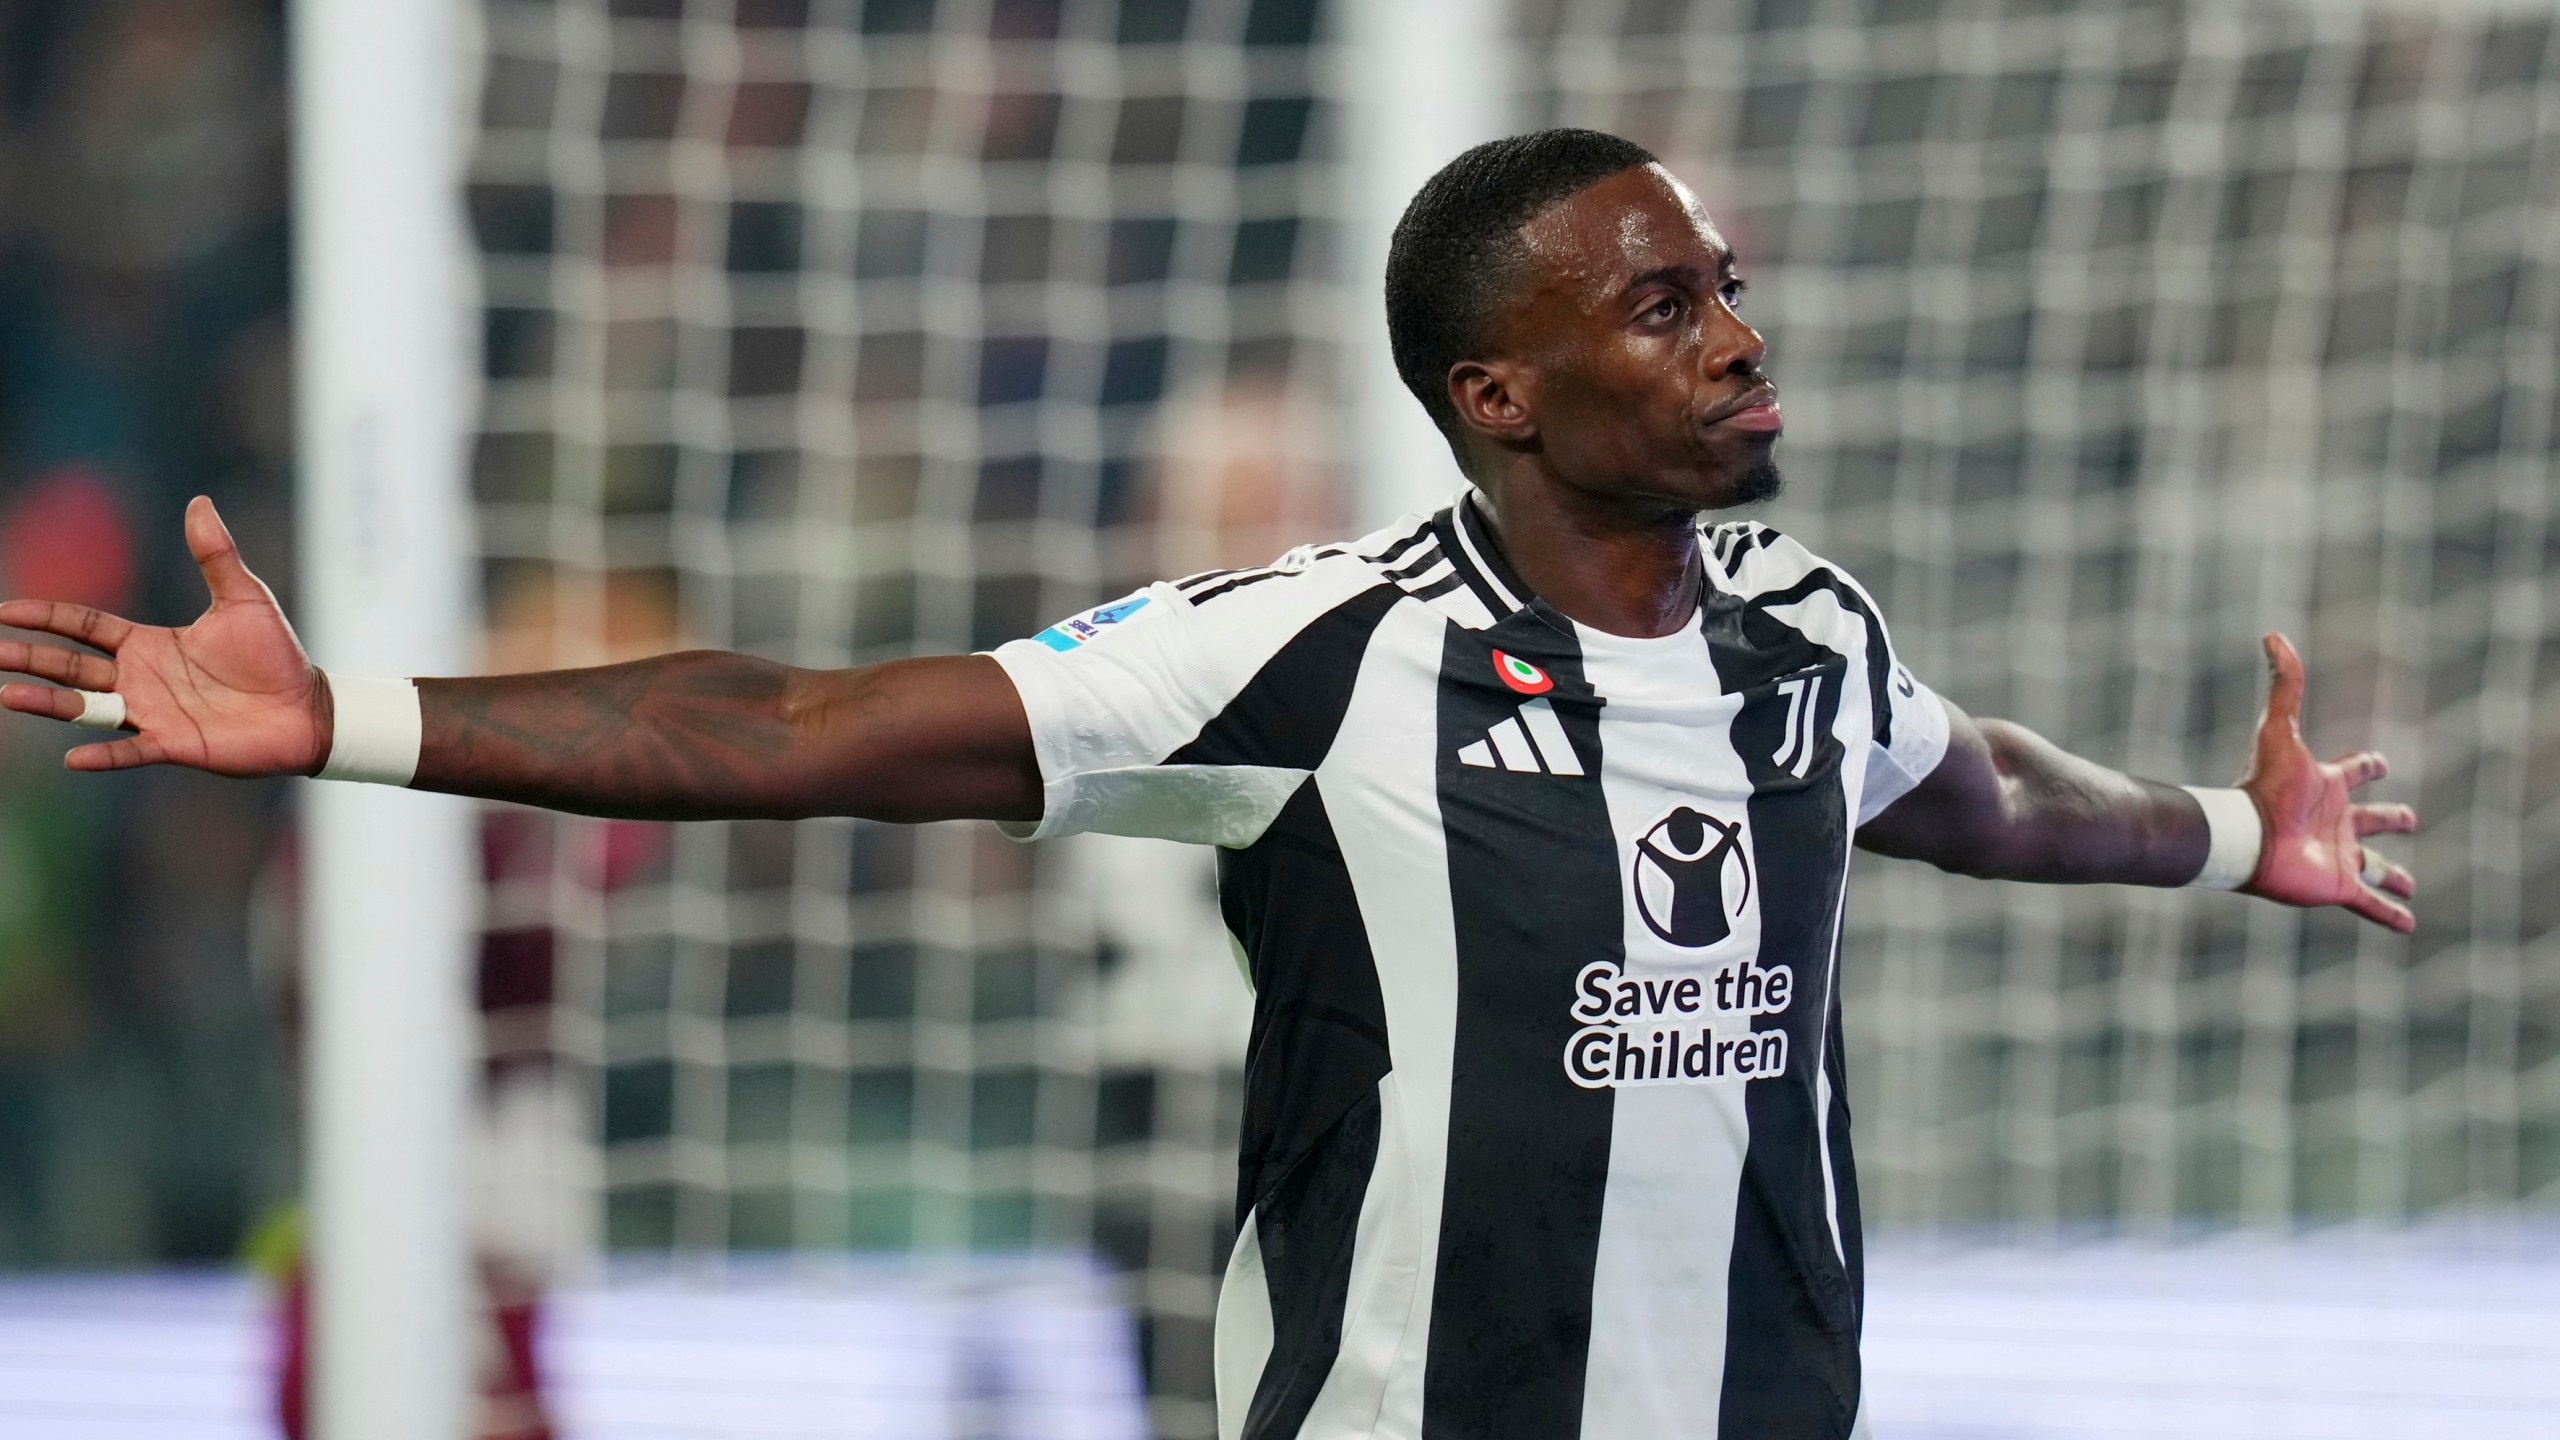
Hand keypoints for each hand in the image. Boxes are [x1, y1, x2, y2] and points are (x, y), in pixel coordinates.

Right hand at [0, 496, 328, 776]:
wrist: (310, 707)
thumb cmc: (276, 655)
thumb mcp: (244, 597)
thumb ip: (215, 554)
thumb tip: (199, 501)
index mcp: (149, 644)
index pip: (84, 626)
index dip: (45, 617)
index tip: (4, 612)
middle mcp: (141, 679)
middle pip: (71, 667)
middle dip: (29, 658)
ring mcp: (154, 713)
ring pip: (87, 708)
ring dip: (49, 703)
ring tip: (8, 694)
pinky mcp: (176, 744)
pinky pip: (131, 751)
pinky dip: (103, 754)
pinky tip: (72, 758)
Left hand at [2236, 632, 2417, 931]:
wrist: (2246, 838)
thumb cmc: (2263, 785)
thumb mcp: (2278, 729)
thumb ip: (2283, 685)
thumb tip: (2273, 635)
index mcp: (2326, 785)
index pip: (2354, 770)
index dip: (2368, 765)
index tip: (2381, 763)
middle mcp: (2334, 820)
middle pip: (2371, 818)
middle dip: (2390, 817)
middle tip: (2409, 818)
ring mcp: (2338, 853)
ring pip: (2374, 864)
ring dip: (2393, 874)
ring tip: (2408, 884)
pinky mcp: (2338, 884)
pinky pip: (2369, 903)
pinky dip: (2388, 914)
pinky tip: (2406, 924)